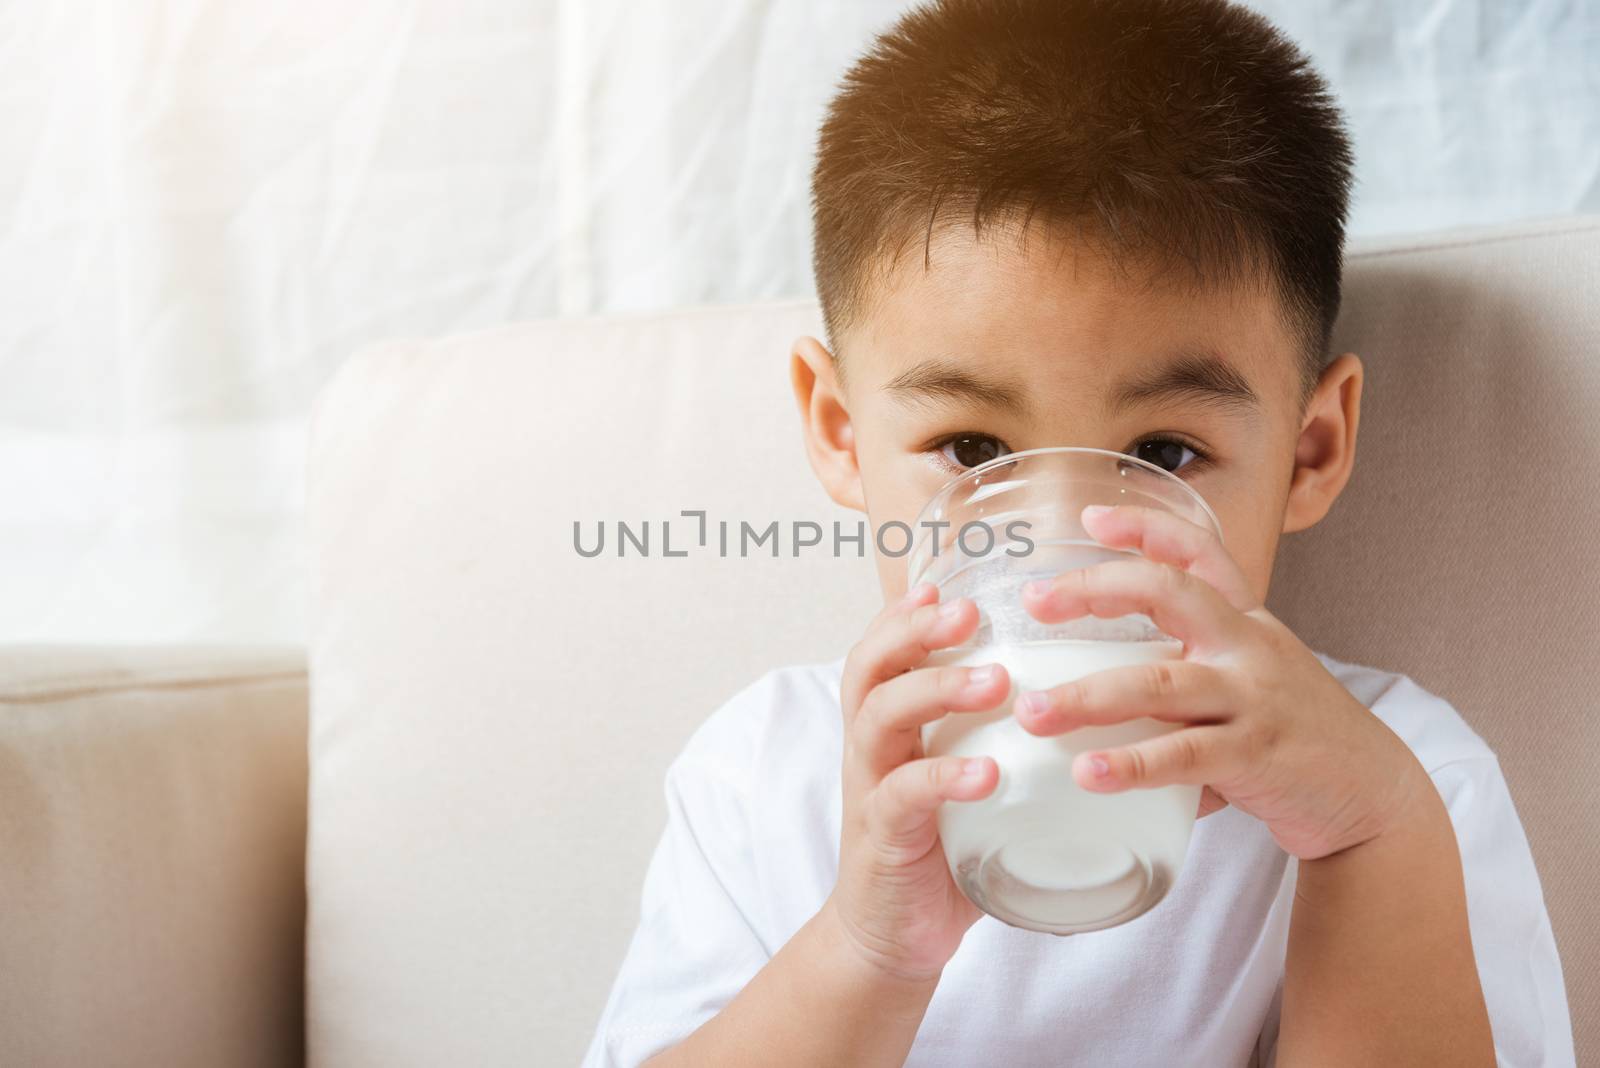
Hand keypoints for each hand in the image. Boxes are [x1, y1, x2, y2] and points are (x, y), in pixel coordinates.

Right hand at [825, 584, 1009, 983]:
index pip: (881, 651)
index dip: (906, 614)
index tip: (947, 584)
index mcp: (889, 727)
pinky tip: (985, 774)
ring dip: (935, 689)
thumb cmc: (943, 848)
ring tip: (993, 680)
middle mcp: (871, 747)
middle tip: (970, 613)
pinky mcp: (882, 837)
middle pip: (870, 667)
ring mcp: (870, 790)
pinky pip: (902, 795)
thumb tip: (1090, 701)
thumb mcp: (965, 779)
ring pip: (880, 717)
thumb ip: (1002, 739)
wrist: (895, 935)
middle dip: (915, 631)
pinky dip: (943, 776)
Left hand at [1014, 504, 1425, 859]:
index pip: (1198, 550)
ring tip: (1034, 713)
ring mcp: (1252, 698)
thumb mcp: (1247, 681)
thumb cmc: (1291, 736)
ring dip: (1087, 697)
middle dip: (1094, 589)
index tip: (1089, 519)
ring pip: (1158, 684)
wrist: (1371, 793)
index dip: (1144, 526)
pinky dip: (1130, 764)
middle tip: (1034, 602)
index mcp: (1244, 620)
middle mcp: (1248, 646)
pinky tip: (1087, 773)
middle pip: (1168, 592)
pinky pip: (1182, 755)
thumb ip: (1182, 674)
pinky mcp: (1255, 756)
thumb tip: (1088, 690)